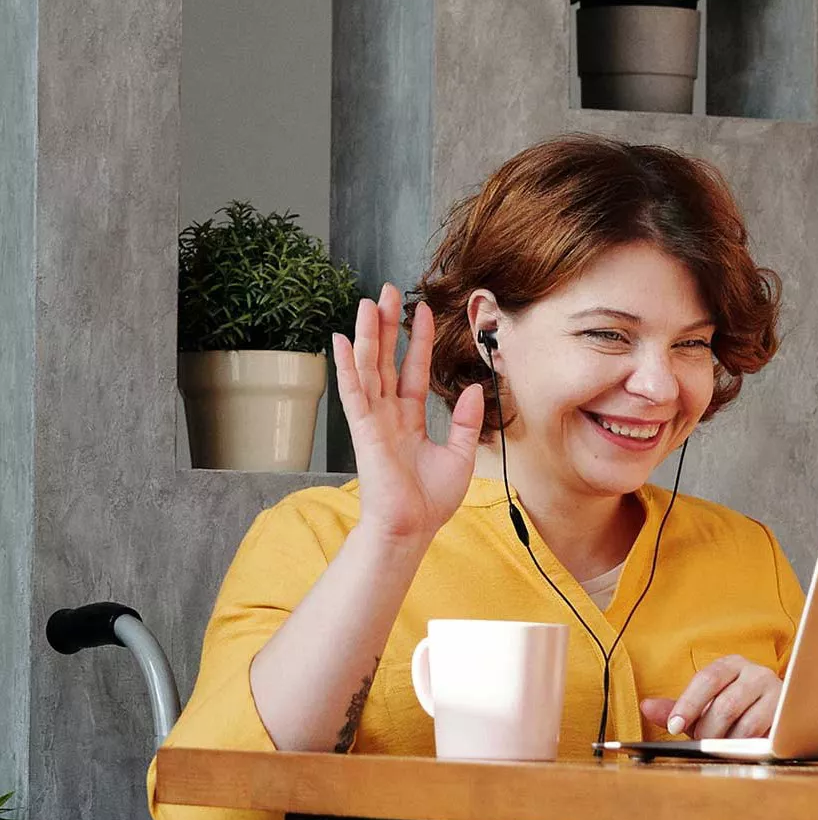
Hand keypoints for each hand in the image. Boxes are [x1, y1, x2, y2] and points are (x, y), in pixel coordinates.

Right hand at [332, 284, 484, 543]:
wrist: (410, 528)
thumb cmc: (429, 501)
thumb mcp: (458, 456)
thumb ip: (463, 422)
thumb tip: (471, 389)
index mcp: (409, 420)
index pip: (413, 371)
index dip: (417, 342)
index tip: (422, 311)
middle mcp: (388, 416)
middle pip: (386, 361)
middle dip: (388, 326)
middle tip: (387, 291)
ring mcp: (373, 421)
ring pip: (369, 368)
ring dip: (368, 335)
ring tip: (368, 302)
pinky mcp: (364, 430)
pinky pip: (354, 392)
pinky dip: (347, 367)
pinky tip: (343, 340)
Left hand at [640, 655, 782, 738]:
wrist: (777, 716)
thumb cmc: (735, 710)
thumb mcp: (703, 707)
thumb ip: (677, 708)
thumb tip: (646, 707)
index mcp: (731, 664)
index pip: (706, 679)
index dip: (688, 704)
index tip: (674, 726)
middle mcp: (756, 673)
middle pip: (726, 705)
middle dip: (708, 730)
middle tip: (703, 742)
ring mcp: (776, 693)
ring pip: (745, 724)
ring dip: (728, 742)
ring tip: (723, 745)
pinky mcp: (789, 716)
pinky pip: (764, 736)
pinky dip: (747, 747)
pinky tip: (741, 748)